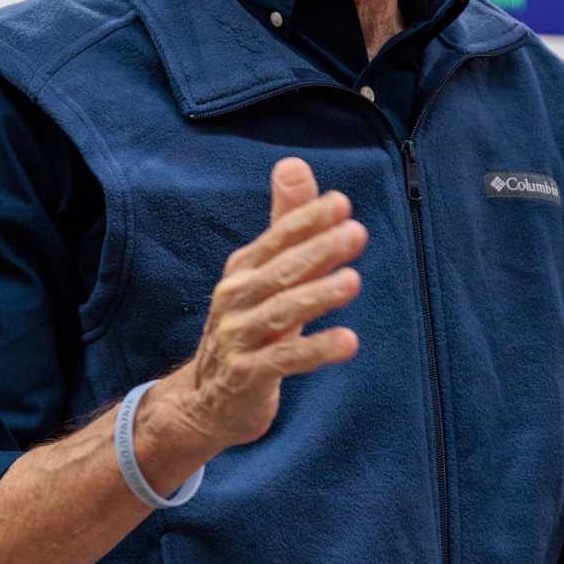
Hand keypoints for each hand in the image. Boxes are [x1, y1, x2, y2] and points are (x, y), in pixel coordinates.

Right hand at [155, 157, 367, 455]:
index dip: (307, 220)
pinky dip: (316, 349)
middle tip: (356, 233)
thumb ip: (286, 221)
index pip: (279, 237)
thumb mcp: (266, 273)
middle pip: (281, 270)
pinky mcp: (246, 376)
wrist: (207, 399)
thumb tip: (294, 163)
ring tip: (353, 282)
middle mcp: (236, 298)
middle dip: (319, 250)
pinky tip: (349, 341)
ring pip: (281, 312)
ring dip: (318, 296)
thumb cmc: (249, 324)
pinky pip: (283, 360)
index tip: (341, 204)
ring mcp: (238, 338)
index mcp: (244, 269)